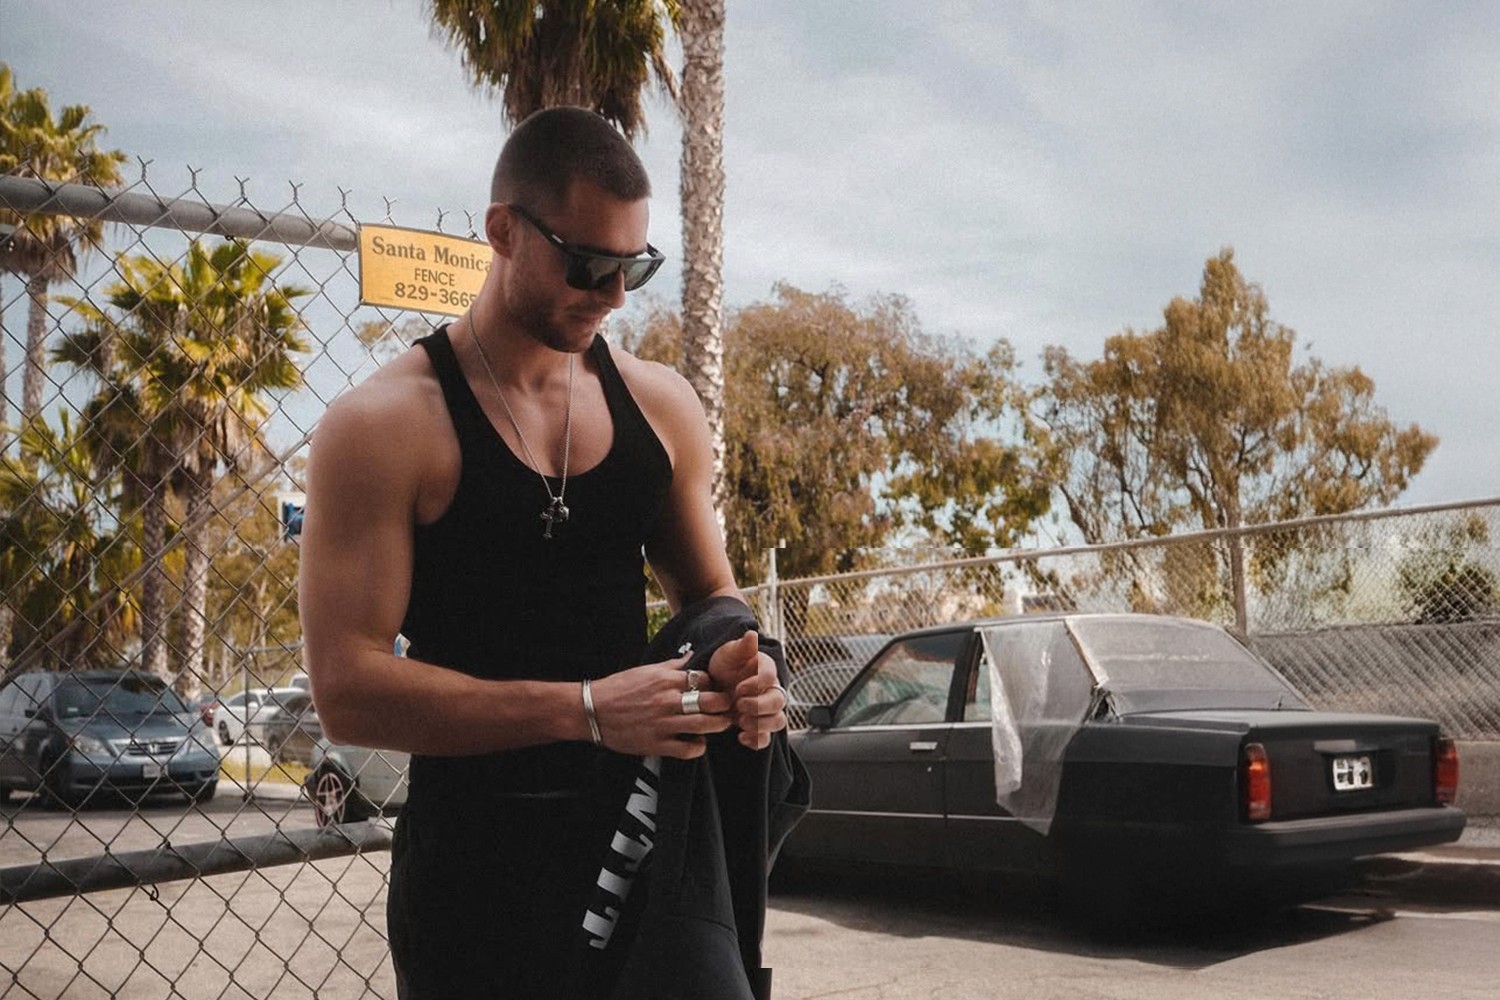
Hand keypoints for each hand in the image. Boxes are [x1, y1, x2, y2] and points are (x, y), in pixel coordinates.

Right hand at [589, 656, 733, 758]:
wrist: (592, 710)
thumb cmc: (618, 689)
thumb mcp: (646, 670)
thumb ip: (671, 666)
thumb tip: (690, 657)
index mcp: (666, 679)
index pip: (704, 679)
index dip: (713, 684)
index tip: (714, 689)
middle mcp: (667, 700)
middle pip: (712, 701)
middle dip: (724, 704)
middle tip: (726, 707)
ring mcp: (663, 723)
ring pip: (705, 725)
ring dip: (718, 725)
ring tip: (719, 724)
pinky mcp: (656, 744)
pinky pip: (687, 749)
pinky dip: (698, 747)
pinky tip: (697, 743)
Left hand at [706, 631, 787, 750]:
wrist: (713, 685)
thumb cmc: (724, 665)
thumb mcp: (727, 654)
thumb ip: (740, 647)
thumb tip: (751, 634)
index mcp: (765, 670)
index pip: (770, 677)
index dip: (756, 684)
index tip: (738, 688)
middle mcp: (770, 690)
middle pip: (779, 702)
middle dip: (760, 707)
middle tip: (740, 706)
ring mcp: (766, 710)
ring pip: (778, 722)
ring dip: (761, 725)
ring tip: (740, 722)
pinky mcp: (758, 726)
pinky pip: (766, 739)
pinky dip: (756, 741)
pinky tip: (741, 737)